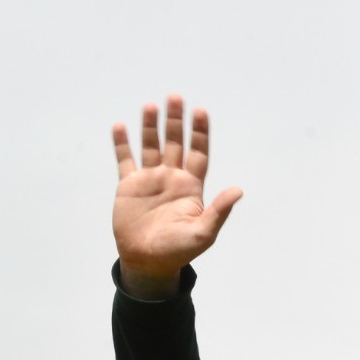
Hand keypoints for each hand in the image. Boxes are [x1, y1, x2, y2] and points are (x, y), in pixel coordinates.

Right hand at [112, 95, 242, 297]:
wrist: (147, 261)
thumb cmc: (178, 250)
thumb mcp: (203, 233)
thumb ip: (219, 210)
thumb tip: (238, 190)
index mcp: (191, 186)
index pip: (198, 152)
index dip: (200, 133)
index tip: (200, 112)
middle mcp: (171, 177)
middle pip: (174, 142)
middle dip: (175, 121)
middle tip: (175, 97)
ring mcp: (150, 179)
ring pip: (150, 146)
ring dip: (150, 126)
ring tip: (150, 106)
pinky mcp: (128, 186)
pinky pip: (124, 160)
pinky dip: (122, 144)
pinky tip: (121, 127)